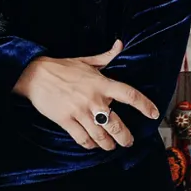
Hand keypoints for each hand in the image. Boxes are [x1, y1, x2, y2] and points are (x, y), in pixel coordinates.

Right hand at [13, 39, 159, 151]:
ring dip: (109, 145)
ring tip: (112, 146)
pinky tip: (93, 145)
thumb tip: (120, 43)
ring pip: (101, 136)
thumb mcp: (87, 60)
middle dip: (126, 138)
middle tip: (129, 142)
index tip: (154, 113)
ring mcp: (79, 112)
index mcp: (101, 83)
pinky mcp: (66, 121)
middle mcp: (93, 99)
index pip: (129, 94)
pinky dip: (91, 146)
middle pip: (116, 124)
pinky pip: (83, 139)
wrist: (36, 75)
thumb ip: (107, 56)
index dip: (144, 105)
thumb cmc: (63, 67)